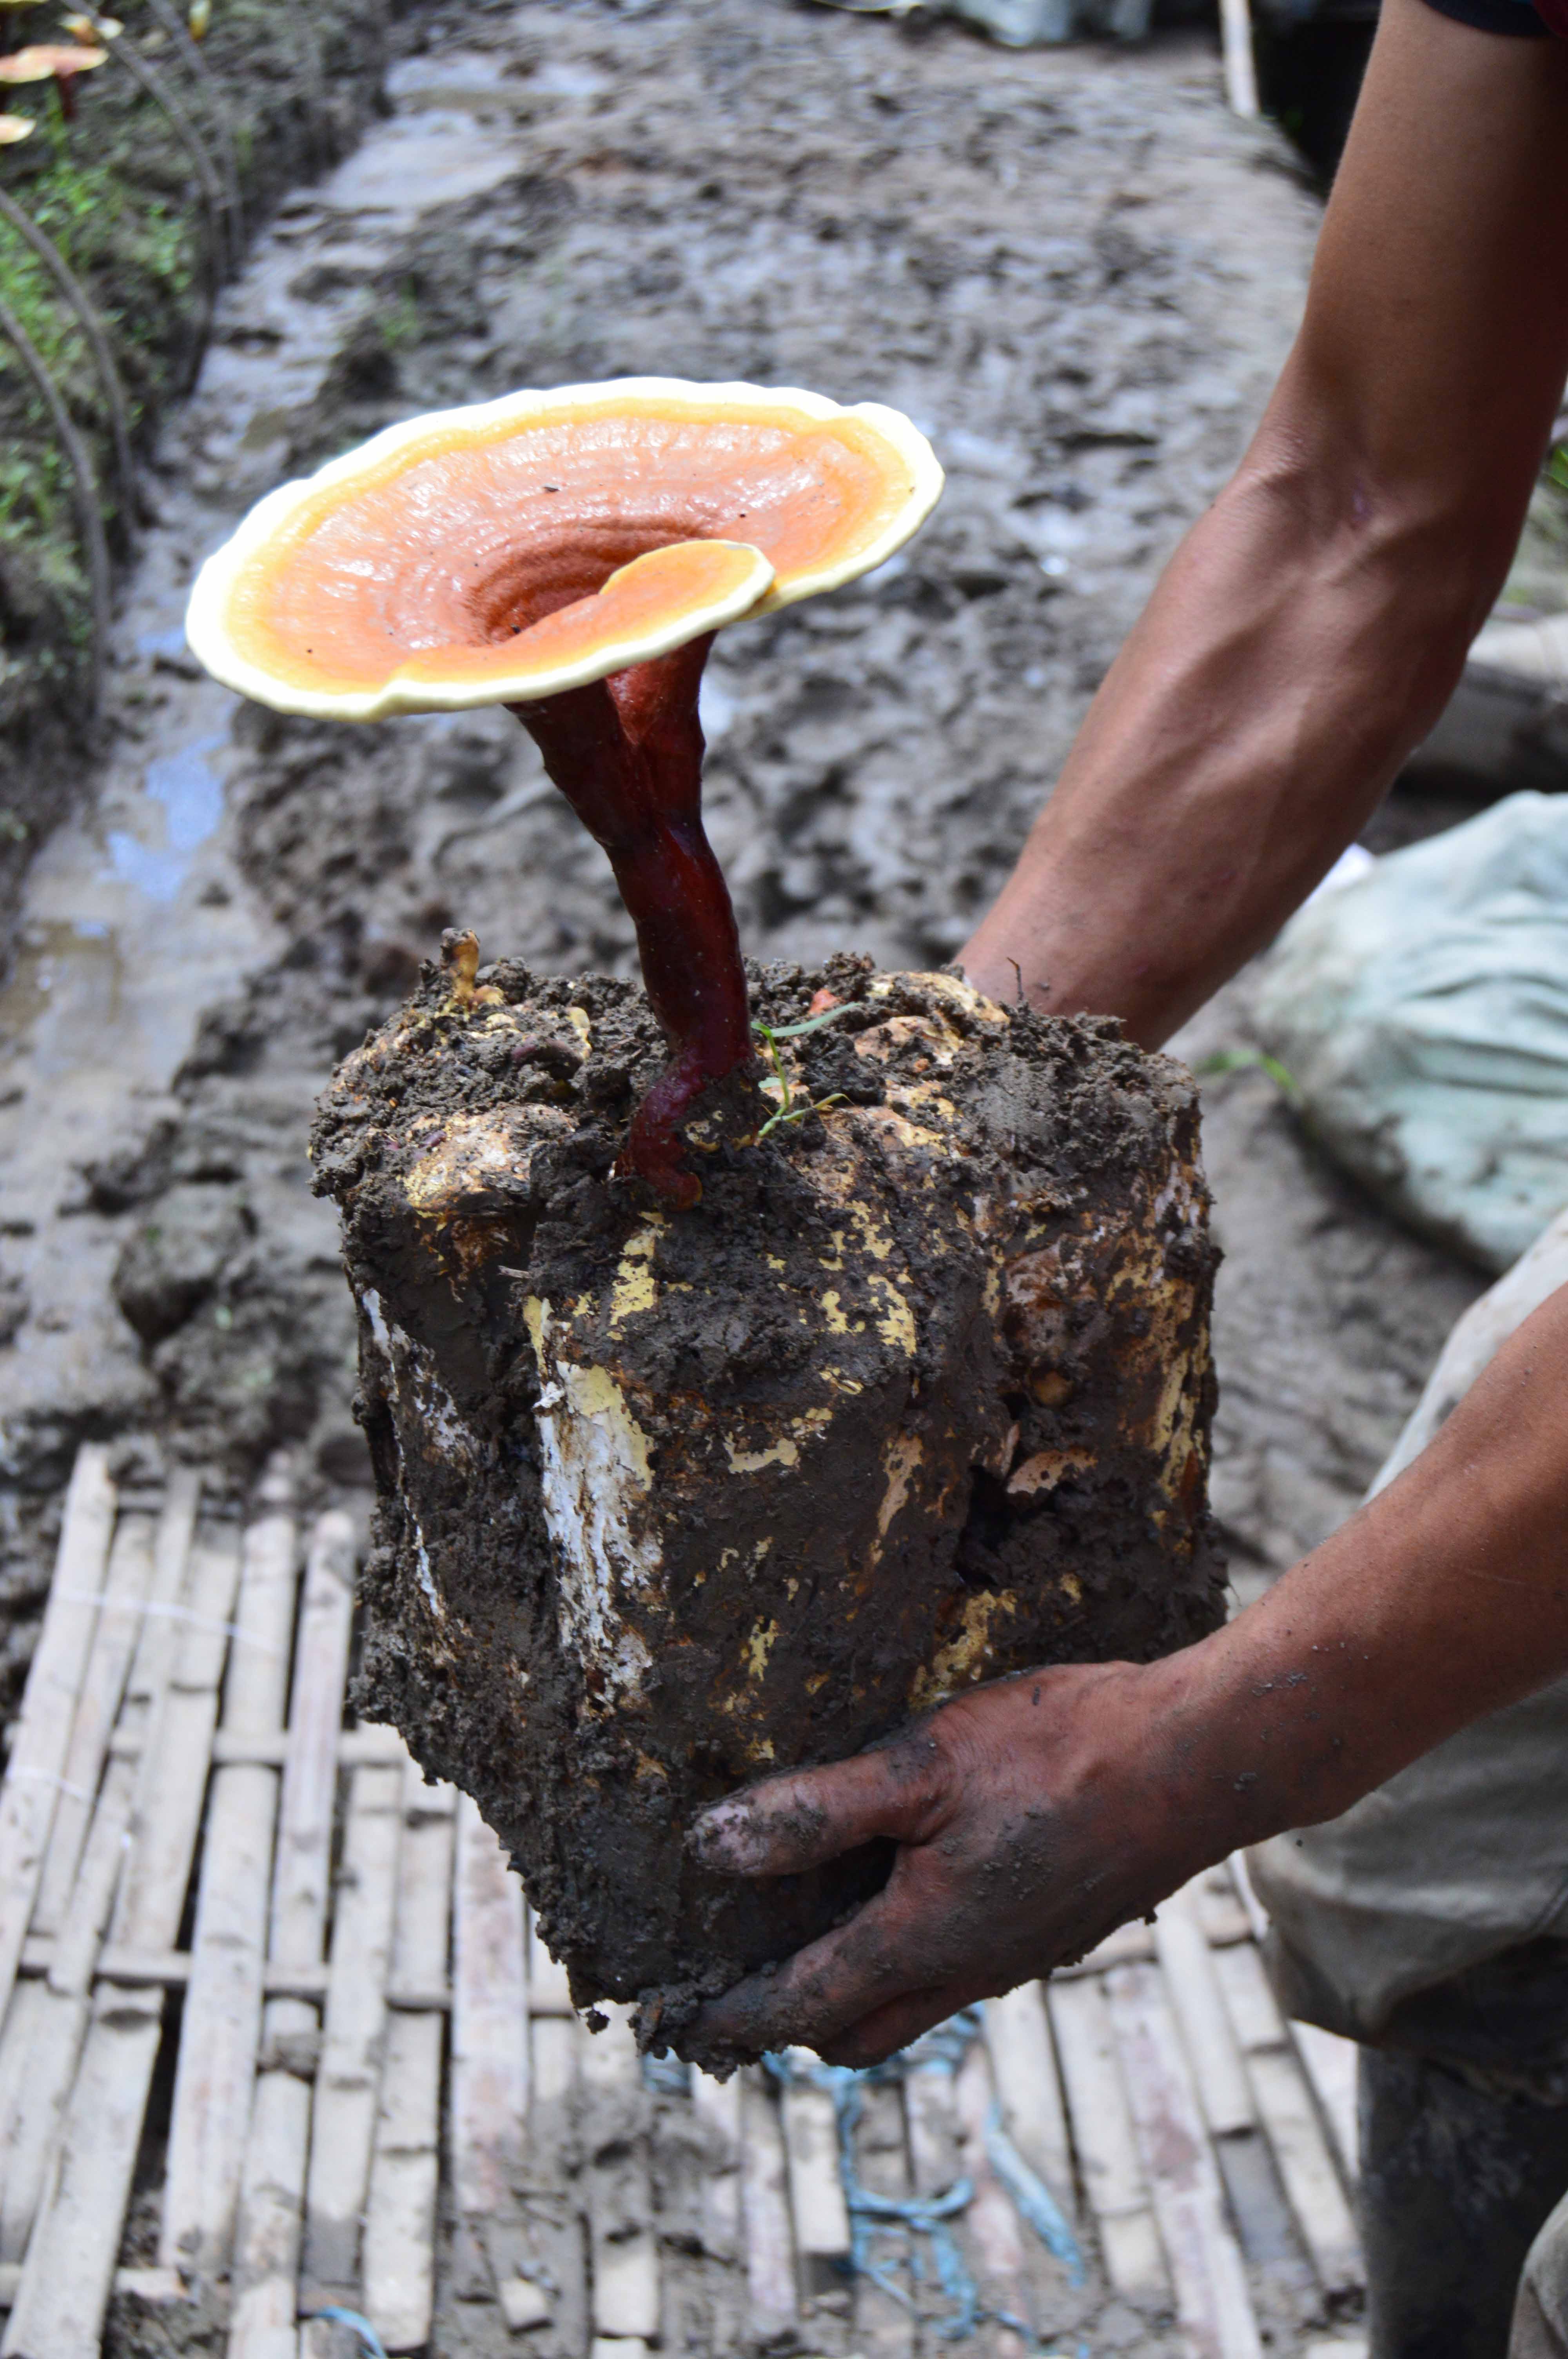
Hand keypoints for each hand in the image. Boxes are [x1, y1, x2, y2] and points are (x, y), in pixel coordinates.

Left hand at [685, 1657, 1207, 2069]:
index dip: (735, 2019)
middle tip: (742, 1979)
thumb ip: (814, 1812)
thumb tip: (711, 1849)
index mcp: (924, 1940)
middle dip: (793, 2023)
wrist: (1199, 1760)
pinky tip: (912, 1880)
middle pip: (857, 2033)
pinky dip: (915, 1949)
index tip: (682, 2028)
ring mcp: (1019, 1954)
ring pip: (915, 2002)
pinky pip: (964, 1965)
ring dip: (857, 1986)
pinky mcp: (1055, 1925)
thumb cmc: (1061, 1751)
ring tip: (814, 1928)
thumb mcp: (919, 1764)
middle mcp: (969, 1969)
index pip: (801, 2009)